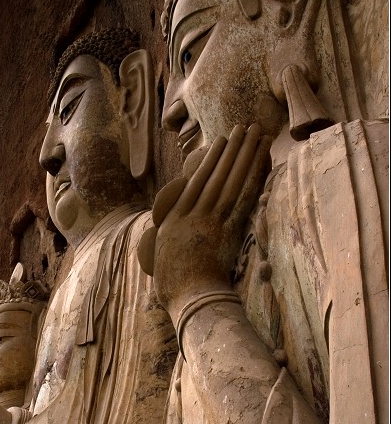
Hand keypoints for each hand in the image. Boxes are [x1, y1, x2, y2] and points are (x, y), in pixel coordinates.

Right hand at [139, 124, 270, 321]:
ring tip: (255, 132)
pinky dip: (251, 175)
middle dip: (232, 148)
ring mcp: (211, 220)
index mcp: (175, 218)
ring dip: (245, 153)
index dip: (211, 159)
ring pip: (231, 179)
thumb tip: (180, 226)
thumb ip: (172, 236)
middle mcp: (193, 213)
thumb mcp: (165, 255)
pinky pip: (242, 197)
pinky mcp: (229, 230)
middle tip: (245, 126)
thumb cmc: (175, 285)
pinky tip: (259, 160)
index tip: (221, 142)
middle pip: (217, 174)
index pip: (196, 181)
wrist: (189, 297)